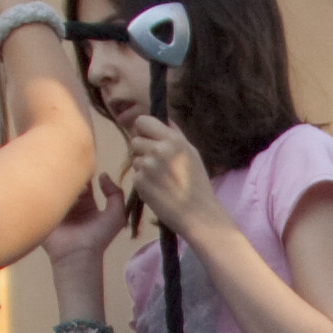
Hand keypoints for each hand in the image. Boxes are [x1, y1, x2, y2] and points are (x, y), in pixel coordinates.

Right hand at [49, 172, 128, 268]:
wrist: (77, 253)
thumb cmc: (98, 236)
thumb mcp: (116, 215)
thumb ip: (115, 194)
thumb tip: (102, 174)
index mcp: (87, 204)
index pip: (85, 183)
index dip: (85, 172)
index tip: (82, 164)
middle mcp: (72, 204)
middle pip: (69, 183)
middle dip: (70, 174)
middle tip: (69, 168)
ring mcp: (57, 208)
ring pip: (56, 187)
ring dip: (57, 180)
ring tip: (59, 175)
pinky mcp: (44, 212)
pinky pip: (42, 196)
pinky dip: (44, 188)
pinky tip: (47, 182)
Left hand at [115, 111, 212, 230]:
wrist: (198, 213)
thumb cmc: (198, 183)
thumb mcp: (191, 152)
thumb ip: (175, 135)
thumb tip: (163, 119)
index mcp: (173, 140)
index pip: (142, 121)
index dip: (144, 130)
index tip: (150, 139)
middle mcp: (158, 150)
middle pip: (134, 140)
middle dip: (143, 150)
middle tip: (158, 164)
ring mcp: (147, 166)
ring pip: (134, 159)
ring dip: (143, 167)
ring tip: (161, 179)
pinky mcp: (139, 182)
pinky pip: (135, 175)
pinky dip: (143, 182)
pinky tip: (158, 189)